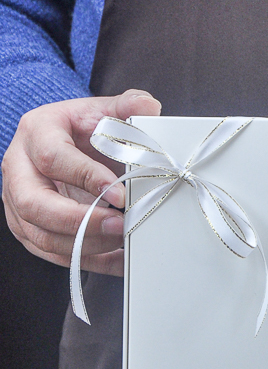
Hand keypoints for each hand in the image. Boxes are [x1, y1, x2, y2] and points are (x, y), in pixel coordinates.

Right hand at [1, 90, 161, 276]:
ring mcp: (19, 203)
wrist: (71, 144)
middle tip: (120, 224)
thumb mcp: (105, 112)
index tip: (121, 193)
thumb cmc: (87, 130)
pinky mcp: (31, 230)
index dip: (86, 177)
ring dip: (85, 245)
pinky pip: (57, 257)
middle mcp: (18, 169)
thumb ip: (126, 108)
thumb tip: (148, 106)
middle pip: (34, 204)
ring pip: (41, 236)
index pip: (52, 158)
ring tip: (122, 239)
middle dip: (80, 221)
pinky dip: (92, 262)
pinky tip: (121, 259)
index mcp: (36, 133)